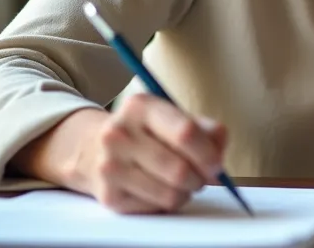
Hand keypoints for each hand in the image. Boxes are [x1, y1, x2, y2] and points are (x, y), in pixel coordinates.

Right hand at [66, 94, 225, 213]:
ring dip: (186, 192)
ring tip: (182, 182)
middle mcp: (119, 134)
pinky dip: (168, 201)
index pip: (185, 133)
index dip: (208, 154)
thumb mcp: (176, 118)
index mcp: (141, 107)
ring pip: (170, 193)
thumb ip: (207, 131)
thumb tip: (218, 159)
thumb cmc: (149, 134)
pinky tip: (160, 188)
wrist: (95, 148)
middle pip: (179, 169)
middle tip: (203, 177)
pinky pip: (156, 207)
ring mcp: (110, 165)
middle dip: (200, 178)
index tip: (217, 165)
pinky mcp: (108, 195)